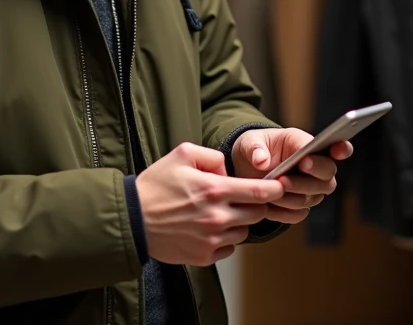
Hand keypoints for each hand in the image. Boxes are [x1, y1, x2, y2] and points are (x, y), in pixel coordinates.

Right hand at [136, 142, 284, 265]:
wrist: (131, 220)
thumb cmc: (156, 186)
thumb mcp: (182, 154)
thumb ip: (212, 157)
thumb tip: (229, 170)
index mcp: (214, 190)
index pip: (259, 192)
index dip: (275, 188)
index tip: (280, 186)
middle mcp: (217, 217)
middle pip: (257, 214)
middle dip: (256, 205)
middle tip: (242, 198)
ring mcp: (211, 240)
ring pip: (244, 232)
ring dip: (239, 222)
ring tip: (218, 213)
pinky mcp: (204, 257)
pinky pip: (229, 249)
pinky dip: (225, 239)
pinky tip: (208, 229)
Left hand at [231, 128, 352, 224]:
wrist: (245, 170)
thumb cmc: (254, 149)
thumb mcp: (248, 142)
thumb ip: (254, 148)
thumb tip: (261, 160)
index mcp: (306, 144)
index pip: (335, 146)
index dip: (342, 149)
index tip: (337, 150)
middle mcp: (316, 167)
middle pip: (327, 177)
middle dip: (306, 180)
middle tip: (283, 179)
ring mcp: (311, 189)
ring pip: (312, 197)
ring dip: (291, 197)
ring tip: (270, 193)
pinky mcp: (300, 206)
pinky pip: (298, 213)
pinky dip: (282, 212)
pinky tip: (267, 207)